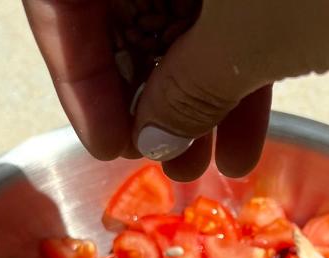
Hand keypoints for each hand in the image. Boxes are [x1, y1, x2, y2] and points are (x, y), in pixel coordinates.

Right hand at [25, 0, 328, 178]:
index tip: (105, 139)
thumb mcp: (253, 35)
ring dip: (194, 92)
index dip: (75, 66)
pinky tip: (250, 143)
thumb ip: (183, 87)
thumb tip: (147, 139)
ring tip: (207, 170)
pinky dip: (242, 71)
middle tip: (161, 161)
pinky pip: (241, 10)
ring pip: (189, 9)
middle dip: (144, 88)